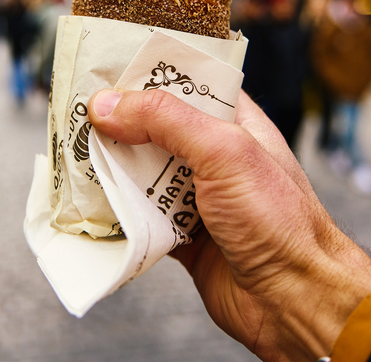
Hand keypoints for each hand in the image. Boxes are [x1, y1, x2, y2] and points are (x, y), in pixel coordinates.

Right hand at [88, 88, 370, 361]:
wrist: (294, 300)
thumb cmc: (281, 222)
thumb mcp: (225, 152)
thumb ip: (166, 120)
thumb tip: (108, 103)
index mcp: (234, 123)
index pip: (186, 82)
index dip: (146, 74)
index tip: (104, 69)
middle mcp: (214, 156)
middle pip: (154, 128)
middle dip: (118, 123)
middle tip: (76, 115)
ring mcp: (198, 196)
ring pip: (142, 172)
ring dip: (112, 168)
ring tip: (75, 156)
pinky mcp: (182, 234)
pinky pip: (140, 216)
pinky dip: (118, 212)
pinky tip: (95, 204)